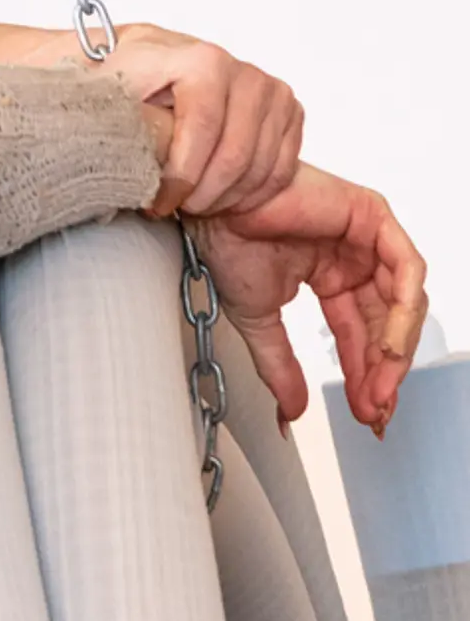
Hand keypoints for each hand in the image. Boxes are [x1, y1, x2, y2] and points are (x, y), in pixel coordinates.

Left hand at [107, 23, 303, 219]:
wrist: (144, 62)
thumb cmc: (123, 79)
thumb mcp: (101, 89)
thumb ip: (109, 115)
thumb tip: (110, 154)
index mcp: (199, 59)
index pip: (203, 127)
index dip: (181, 175)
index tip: (157, 200)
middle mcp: (240, 71)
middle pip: (235, 154)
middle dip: (201, 194)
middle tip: (172, 207)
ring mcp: (268, 90)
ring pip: (260, 168)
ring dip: (224, 198)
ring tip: (190, 203)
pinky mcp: (285, 110)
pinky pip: (280, 169)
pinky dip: (250, 194)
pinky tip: (218, 196)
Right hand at [194, 164, 426, 433]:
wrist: (214, 208)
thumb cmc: (226, 242)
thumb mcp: (259, 322)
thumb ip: (281, 366)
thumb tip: (292, 412)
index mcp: (329, 275)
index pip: (357, 332)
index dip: (362, 374)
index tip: (365, 411)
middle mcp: (353, 256)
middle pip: (384, 322)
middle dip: (382, 370)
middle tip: (374, 408)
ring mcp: (366, 235)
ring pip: (402, 300)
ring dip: (394, 349)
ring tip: (379, 386)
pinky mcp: (372, 215)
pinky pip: (406, 268)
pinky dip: (401, 310)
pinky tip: (387, 344)